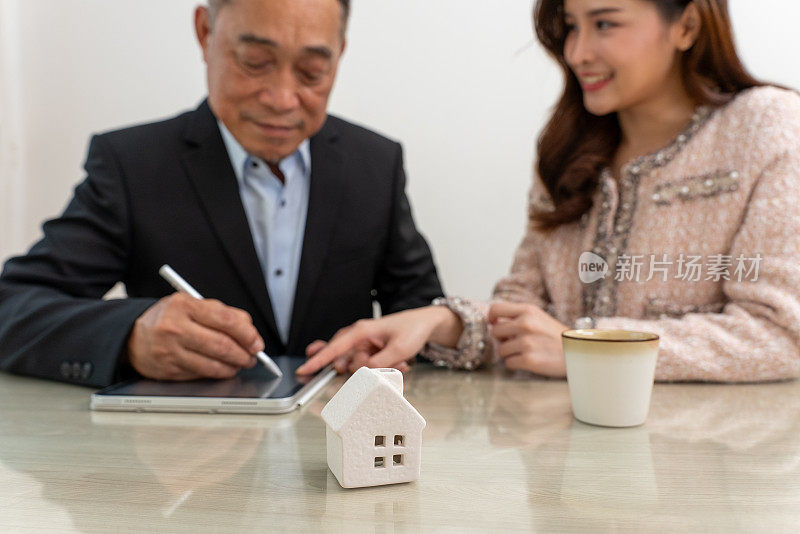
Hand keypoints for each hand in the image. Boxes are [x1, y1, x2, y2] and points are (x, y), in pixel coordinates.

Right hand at [127, 293, 262, 380]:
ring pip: (213, 365)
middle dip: (244, 354)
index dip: (247, 334)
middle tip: (252, 356)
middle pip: (222, 345)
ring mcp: (170, 351)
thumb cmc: (168, 318)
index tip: (256, 342)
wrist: (132, 336)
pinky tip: (221, 368)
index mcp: (184, 306)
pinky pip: (201, 375)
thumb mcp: (192, 304)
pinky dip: (216, 373)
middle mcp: (175, 328)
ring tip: (239, 363)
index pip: (226, 320)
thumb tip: (249, 330)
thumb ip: (222, 313)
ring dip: (233, 367)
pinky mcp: (168, 370)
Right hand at [296, 306, 461, 374]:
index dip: (318, 359)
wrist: (425, 324)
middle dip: (357, 367)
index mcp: (361, 330)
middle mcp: (359, 336)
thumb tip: (364, 372)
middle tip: (378, 363)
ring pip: (356, 365)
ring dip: (374, 368)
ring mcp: (364, 345)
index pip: (334, 347)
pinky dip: (381, 368)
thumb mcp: (400, 348)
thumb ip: (380, 363)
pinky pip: (367, 366)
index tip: (304, 369)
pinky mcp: (370, 352)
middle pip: (342, 358)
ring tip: (398, 360)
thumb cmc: (412, 329)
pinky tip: (398, 362)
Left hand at [488, 301, 567, 377]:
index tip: (494, 324)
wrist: (579, 352)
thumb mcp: (539, 317)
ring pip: (501, 350)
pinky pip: (509, 363)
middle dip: (502, 339)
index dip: (491, 318)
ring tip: (526, 351)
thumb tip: (493, 323)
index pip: (495, 309)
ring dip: (510, 353)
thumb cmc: (556, 336)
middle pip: (495, 331)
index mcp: (528, 310)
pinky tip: (529, 360)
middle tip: (514, 342)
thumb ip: (518, 317)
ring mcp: (527, 343)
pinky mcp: (529, 360)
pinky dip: (516, 364)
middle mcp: (526, 324)